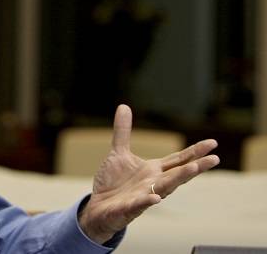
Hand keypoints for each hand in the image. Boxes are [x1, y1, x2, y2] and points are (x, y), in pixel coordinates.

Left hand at [77, 104, 219, 243]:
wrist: (99, 207)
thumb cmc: (114, 182)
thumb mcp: (119, 153)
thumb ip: (123, 132)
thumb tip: (124, 106)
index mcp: (154, 170)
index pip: (178, 160)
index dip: (194, 152)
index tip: (213, 143)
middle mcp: (153, 183)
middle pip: (178, 174)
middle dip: (195, 166)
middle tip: (214, 158)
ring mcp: (143, 196)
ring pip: (164, 189)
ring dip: (177, 179)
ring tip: (192, 169)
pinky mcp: (129, 208)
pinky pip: (139, 205)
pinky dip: (147, 201)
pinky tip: (155, 198)